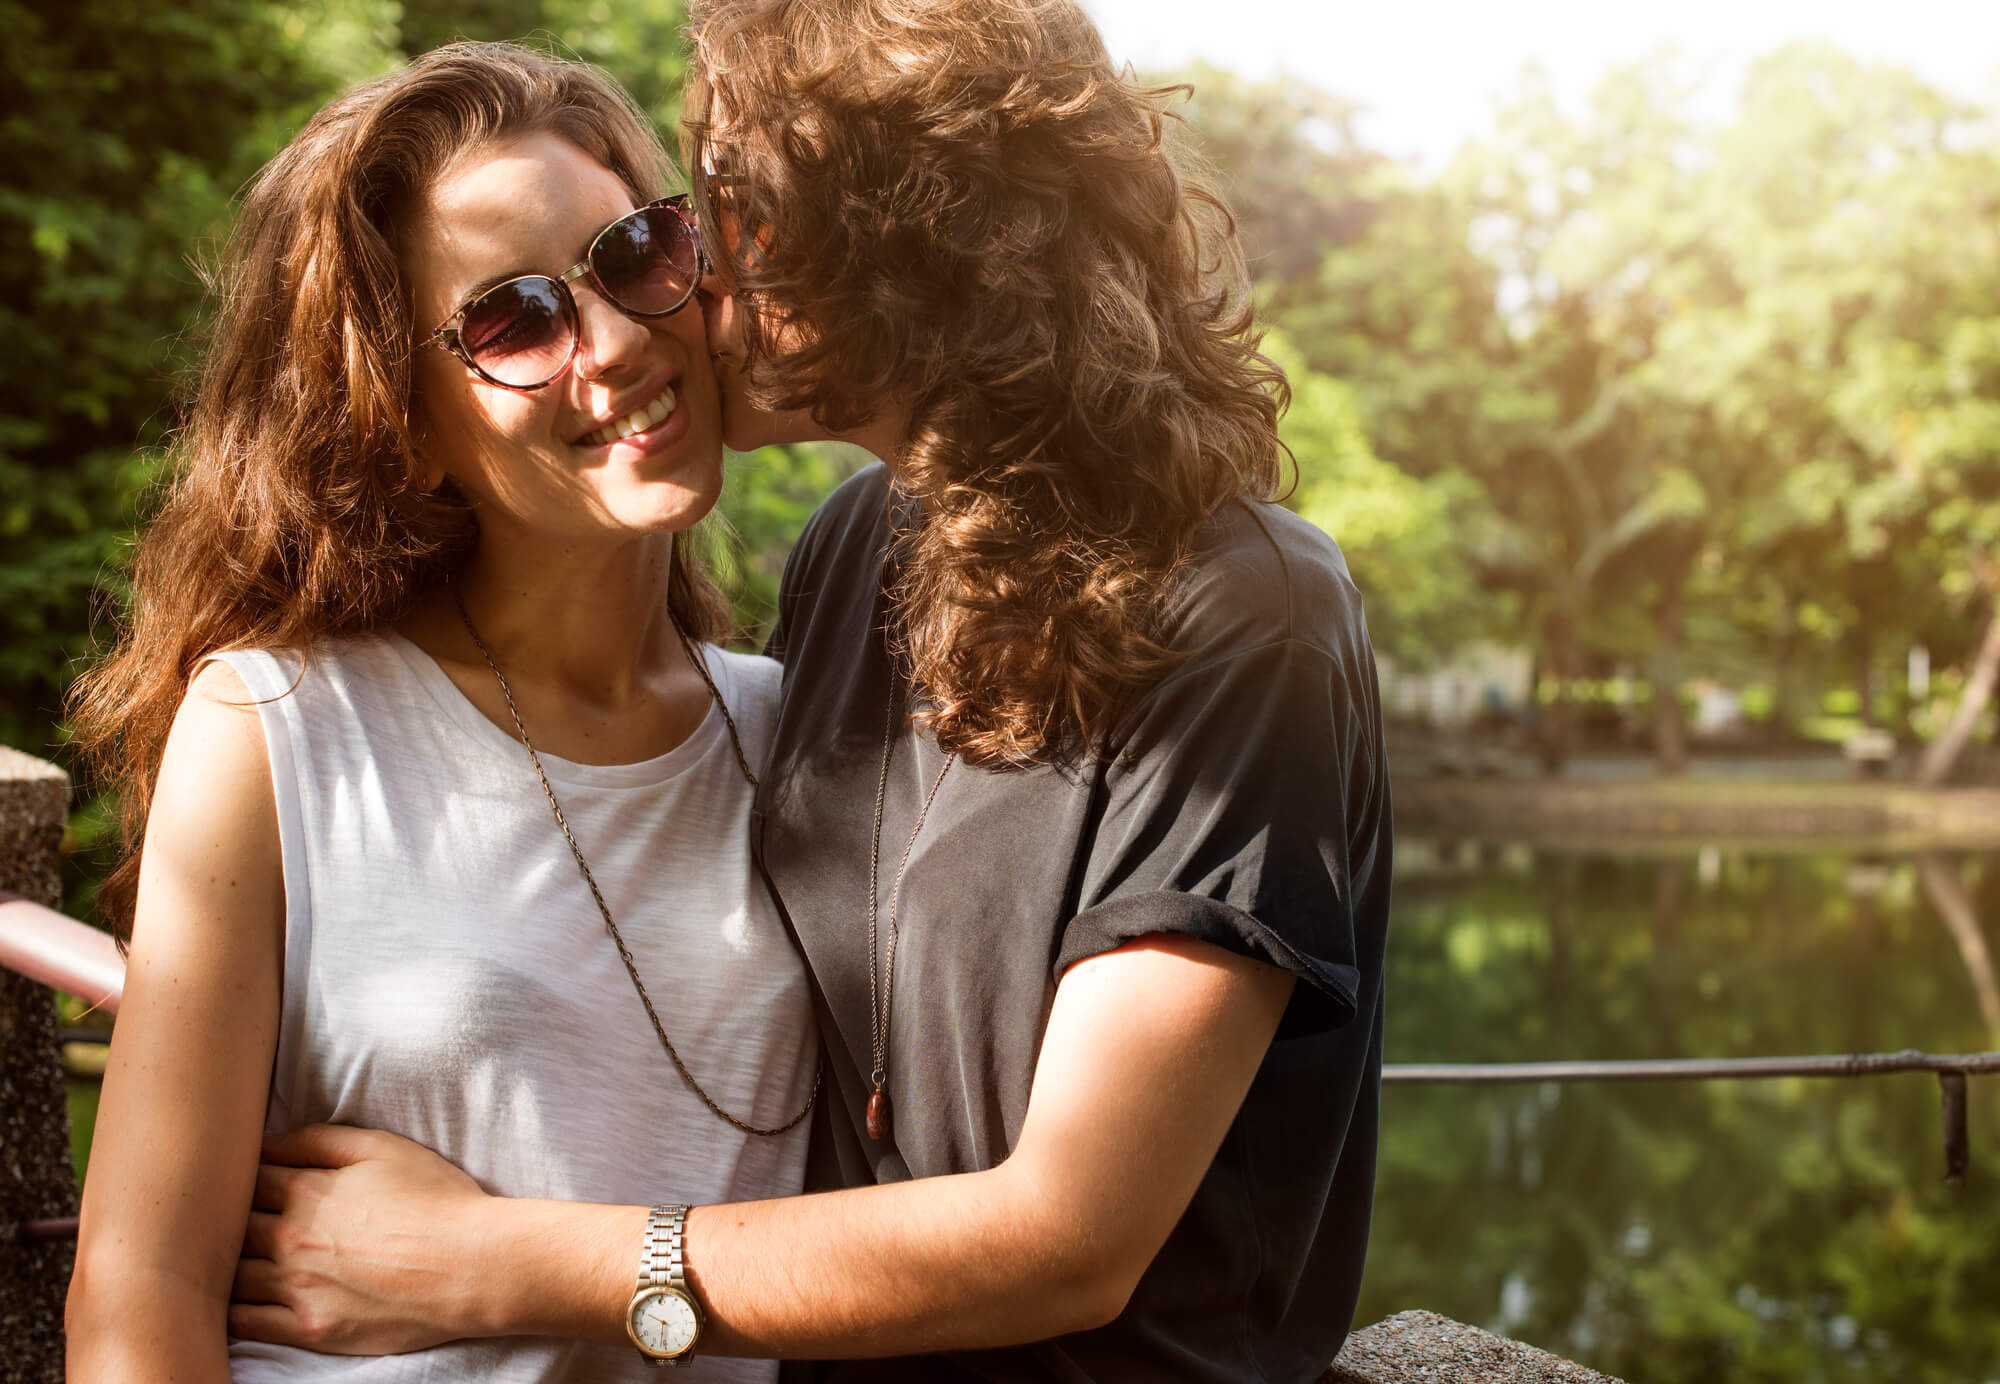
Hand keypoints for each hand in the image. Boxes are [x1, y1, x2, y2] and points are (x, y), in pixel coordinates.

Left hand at [229, 1124, 491, 1353]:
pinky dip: (228, 1312)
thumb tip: (271, 1141)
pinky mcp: (310, 1328)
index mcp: (307, 1191)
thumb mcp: (383, 1147)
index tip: (235, 1178)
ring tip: (216, 1260)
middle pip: (231, 1226)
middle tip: (216, 1217)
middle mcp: (291, 1239)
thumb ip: (321, 1139)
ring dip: (221, 1265)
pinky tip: (226, 1303)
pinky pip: (246, 1324)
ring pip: (231, 1275)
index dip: (238, 1176)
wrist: (472, 1266)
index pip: (248, 1179)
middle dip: (222, 1219)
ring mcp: (297, 1287)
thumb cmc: (436, 1200)